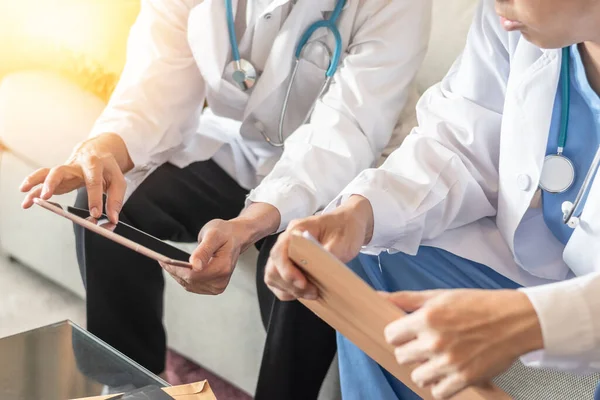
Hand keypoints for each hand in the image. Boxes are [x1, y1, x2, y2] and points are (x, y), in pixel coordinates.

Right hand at [20, 133, 133, 222]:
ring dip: (35, 183)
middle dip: (52, 183)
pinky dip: (33, 190)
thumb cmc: (107, 168)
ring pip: (46, 172)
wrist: (96, 151)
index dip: (94, 198)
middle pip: (61, 170)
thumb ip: (115, 199)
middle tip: (46, 196)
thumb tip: (113, 218)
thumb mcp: (117, 180)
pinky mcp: (57, 176)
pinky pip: (42, 181)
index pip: (93, 181)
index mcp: (94, 164)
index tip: (95, 213)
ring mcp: (64, 170)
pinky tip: (27, 202)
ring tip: (28, 194)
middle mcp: (75, 165)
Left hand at [162, 203, 280, 294]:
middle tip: (161, 257)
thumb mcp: (213, 235)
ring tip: (167, 261)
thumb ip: (203, 251)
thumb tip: (194, 266)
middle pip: (189, 281)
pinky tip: (178, 267)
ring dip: (177, 273)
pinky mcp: (212, 288)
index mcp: (222, 268)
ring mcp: (217, 287)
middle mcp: (220, 281)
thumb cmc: (225, 233)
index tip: (163, 259)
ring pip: (188, 284)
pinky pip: (191, 285)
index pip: (192, 275)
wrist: (236, 237)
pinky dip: (182, 276)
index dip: (176, 268)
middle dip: (174, 270)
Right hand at [265, 195, 373, 300]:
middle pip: (273, 267)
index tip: (303, 283)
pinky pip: (279, 281)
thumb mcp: (342, 241)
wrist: (349, 223)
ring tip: (311, 293)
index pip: (279, 252)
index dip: (287, 271)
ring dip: (289, 289)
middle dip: (290, 284)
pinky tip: (304, 293)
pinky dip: (289, 291)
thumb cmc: (345, 228)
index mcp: (297, 230)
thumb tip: (318, 273)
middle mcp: (286, 241)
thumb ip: (328, 255)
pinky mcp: (290, 264)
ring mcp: (286, 253)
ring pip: (273, 276)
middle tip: (313, 292)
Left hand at [383, 289, 542, 398]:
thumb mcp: (439, 295)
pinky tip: (448, 372)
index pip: (391, 336)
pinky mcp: (464, 378)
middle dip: (411, 351)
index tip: (408, 334)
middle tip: (425, 345)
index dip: (399, 335)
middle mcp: (435, 341)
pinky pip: (437, 392)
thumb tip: (379, 296)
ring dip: (424, 370)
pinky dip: (441, 385)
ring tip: (438, 359)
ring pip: (417, 377)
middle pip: (401, 357)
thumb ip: (406, 299)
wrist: (514, 320)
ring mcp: (449, 362)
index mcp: (427, 317)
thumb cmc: (477, 305)